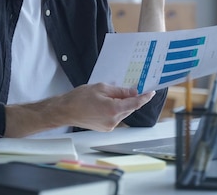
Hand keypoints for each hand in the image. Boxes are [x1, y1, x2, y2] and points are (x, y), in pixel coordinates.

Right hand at [4, 83, 155, 135]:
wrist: (65, 110)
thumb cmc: (79, 98)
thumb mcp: (101, 88)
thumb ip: (119, 91)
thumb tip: (133, 92)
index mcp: (113, 109)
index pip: (135, 103)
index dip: (144, 97)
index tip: (151, 92)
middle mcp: (113, 120)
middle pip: (130, 108)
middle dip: (131, 98)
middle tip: (130, 88)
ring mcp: (110, 126)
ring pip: (123, 113)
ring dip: (122, 104)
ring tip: (111, 95)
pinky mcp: (106, 128)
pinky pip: (117, 117)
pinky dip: (116, 109)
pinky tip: (107, 103)